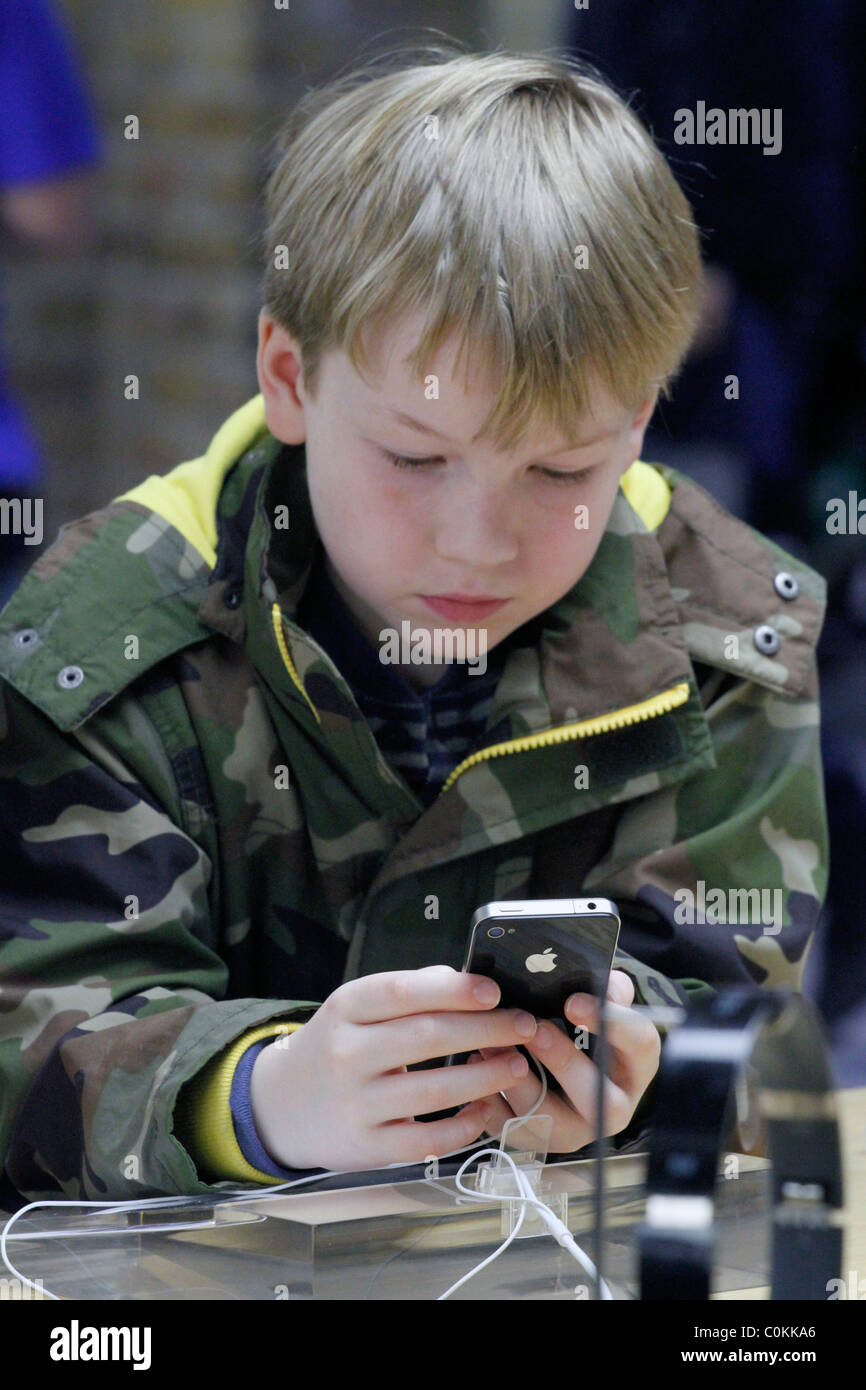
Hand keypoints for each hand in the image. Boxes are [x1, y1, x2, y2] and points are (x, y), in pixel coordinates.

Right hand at [249, 964, 539, 1170]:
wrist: (282, 1105)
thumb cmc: (336, 1045)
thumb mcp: (355, 1008)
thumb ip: (407, 994)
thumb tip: (467, 982)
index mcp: (345, 1008)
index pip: (403, 991)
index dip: (453, 989)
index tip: (494, 991)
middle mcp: (346, 1054)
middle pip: (427, 1037)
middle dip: (486, 1029)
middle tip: (524, 1026)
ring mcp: (355, 1104)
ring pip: (433, 1090)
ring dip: (485, 1076)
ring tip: (517, 1064)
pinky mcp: (365, 1148)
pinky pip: (426, 1140)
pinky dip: (463, 1126)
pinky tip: (485, 1109)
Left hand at [469, 970, 660, 1153]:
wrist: (566, 1067)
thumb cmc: (586, 1028)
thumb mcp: (604, 1002)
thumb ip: (607, 988)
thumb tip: (595, 980)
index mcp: (637, 1064)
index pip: (639, 1044)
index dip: (611, 1024)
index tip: (573, 1003)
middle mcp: (615, 1106)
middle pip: (601, 1098)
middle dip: (564, 1062)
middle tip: (534, 1031)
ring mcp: (578, 1129)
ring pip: (553, 1121)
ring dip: (519, 1084)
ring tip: (492, 1046)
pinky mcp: (543, 1141)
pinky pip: (515, 1132)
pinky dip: (493, 1104)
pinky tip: (479, 1069)